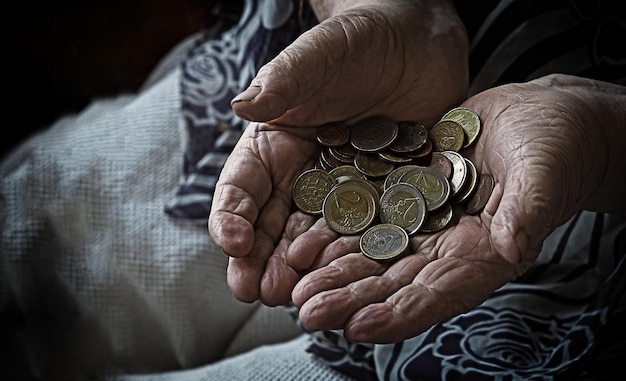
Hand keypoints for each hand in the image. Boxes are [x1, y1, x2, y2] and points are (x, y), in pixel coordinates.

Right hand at [209, 0, 468, 303]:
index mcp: (274, 144)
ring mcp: (341, 192)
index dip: (231, 215)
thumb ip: (284, 81)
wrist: (417, 43)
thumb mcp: (318, 56)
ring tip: (291, 296)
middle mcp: (301, 175)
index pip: (242, 186)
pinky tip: (344, 280)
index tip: (233, 242)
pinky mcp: (380, 200)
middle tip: (253, 289)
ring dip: (300, 269)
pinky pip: (363, 233)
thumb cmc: (358, 42)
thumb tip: (243, 104)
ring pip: (313, 238)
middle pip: (272, 223)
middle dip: (260, 258)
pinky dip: (351, 258)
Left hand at [289, 74, 625, 342]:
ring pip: (373, 253)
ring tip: (295, 284)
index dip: (400, 313)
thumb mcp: (545, 173)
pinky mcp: (407, 194)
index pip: (439, 293)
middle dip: (351, 298)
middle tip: (307, 310)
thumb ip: (528, 211)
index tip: (359, 326)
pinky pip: (367, 216)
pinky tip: (305, 241)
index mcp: (484, 254)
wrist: (541, 118)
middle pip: (395, 281)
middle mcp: (448, 246)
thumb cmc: (558, 145)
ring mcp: (425, 222)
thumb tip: (511, 246)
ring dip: (334, 271)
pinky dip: (336, 230)